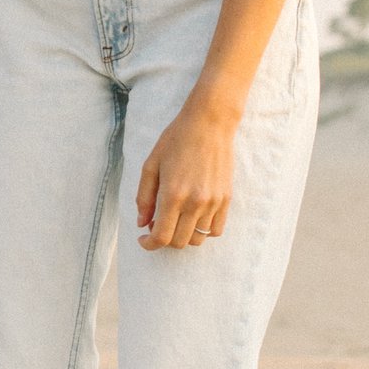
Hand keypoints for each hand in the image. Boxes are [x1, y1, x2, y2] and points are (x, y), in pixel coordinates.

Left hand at [135, 99, 237, 249]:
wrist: (209, 124)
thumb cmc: (176, 141)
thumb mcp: (151, 165)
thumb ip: (144, 197)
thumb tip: (142, 223)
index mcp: (172, 194)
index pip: (161, 237)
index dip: (149, 244)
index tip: (144, 239)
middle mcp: (194, 202)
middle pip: (179, 242)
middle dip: (164, 239)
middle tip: (157, 223)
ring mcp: (213, 202)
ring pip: (197, 239)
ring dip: (183, 235)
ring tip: (176, 218)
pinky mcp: (226, 199)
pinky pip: (215, 230)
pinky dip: (202, 231)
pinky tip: (193, 217)